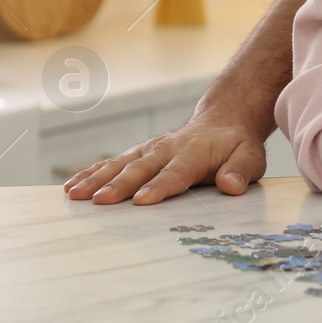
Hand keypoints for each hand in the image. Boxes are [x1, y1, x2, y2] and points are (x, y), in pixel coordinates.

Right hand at [64, 111, 267, 204]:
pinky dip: (92, 172)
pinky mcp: (139, 152)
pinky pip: (113, 162)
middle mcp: (168, 149)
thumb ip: (240, 171)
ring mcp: (150, 149)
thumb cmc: (237, 146)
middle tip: (100, 201)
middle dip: (120, 185)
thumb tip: (230, 185)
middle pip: (142, 168)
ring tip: (75, 195)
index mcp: (195, 153)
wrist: (223, 121)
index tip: (142, 200)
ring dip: (97, 179)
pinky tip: (71, 186)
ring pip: (121, 164)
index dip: (159, 186)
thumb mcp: (250, 157)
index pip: (176, 172)